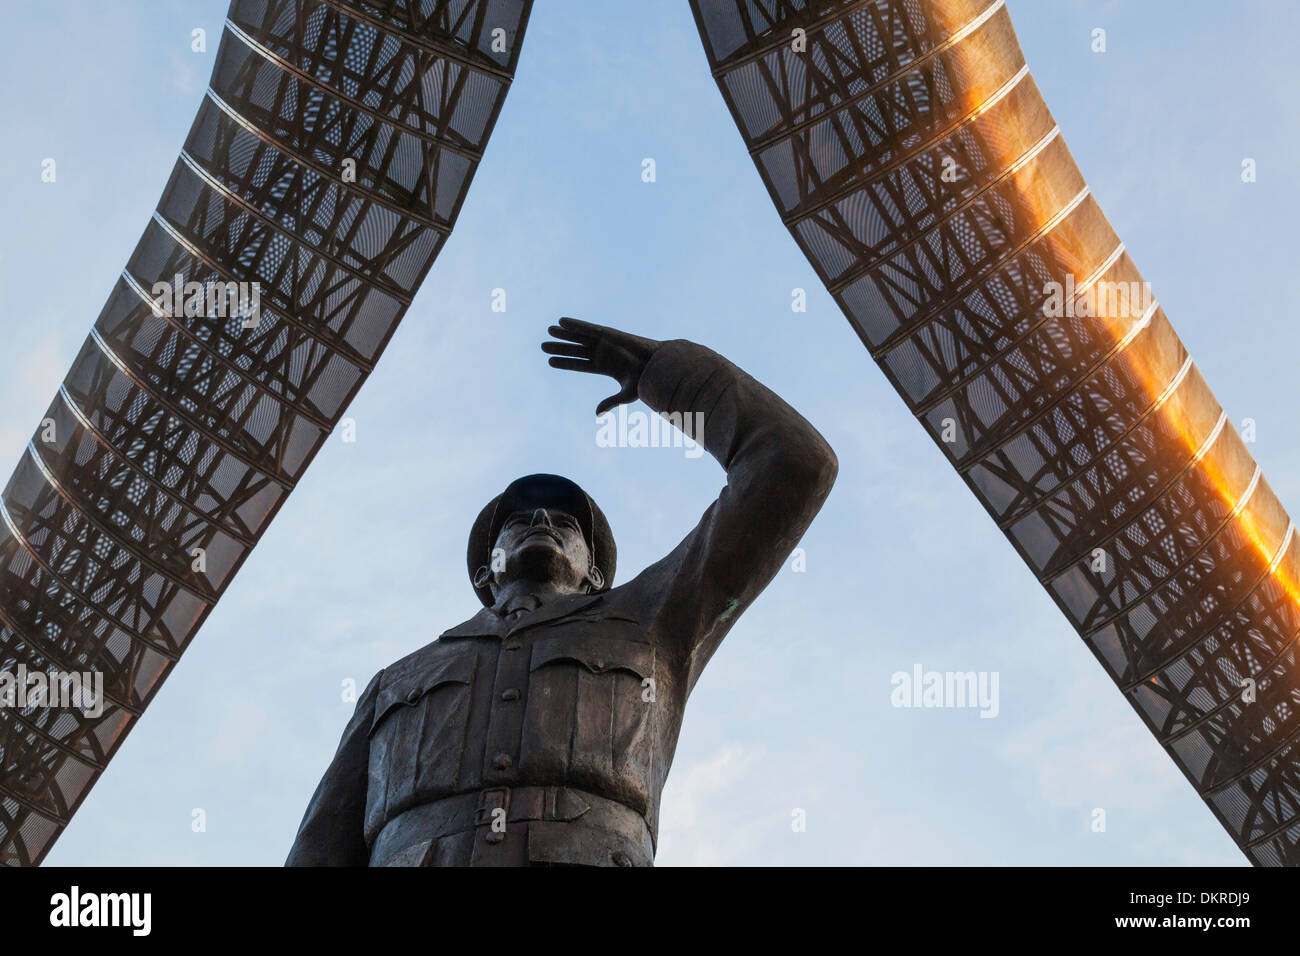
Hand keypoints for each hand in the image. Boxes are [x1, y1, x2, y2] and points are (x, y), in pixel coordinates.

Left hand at [542, 317, 661, 415]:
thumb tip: (596, 413)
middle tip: (543, 346)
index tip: (550, 362)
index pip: (580, 365)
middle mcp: (603, 354)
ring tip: (549, 330)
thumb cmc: (647, 379)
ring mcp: (606, 342)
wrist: (660, 364)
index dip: (566, 363)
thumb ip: (611, 402)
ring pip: (580, 337)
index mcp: (605, 368)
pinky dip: (576, 324)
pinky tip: (562, 321)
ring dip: (565, 334)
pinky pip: (589, 328)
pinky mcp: (610, 333)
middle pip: (576, 350)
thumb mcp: (627, 394)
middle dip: (560, 347)